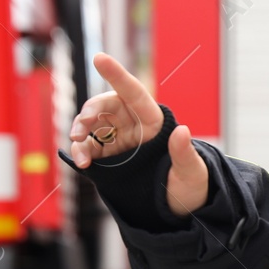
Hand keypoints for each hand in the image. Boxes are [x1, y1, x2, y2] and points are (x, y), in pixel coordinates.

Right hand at [67, 52, 209, 216]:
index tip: (98, 58)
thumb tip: (183, 131)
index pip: (134, 93)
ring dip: (81, 129)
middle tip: (83, 124)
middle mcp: (134, 126)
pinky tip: (81, 162)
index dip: (117, 75)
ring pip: (93, 125)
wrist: (177, 210)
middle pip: (107, 106)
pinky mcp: (108, 158)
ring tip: (77, 141)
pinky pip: (89, 148)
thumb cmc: (190, 186)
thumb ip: (185, 153)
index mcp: (155, 121)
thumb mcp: (192, 173)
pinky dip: (80, 151)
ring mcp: (119, 141)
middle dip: (91, 110)